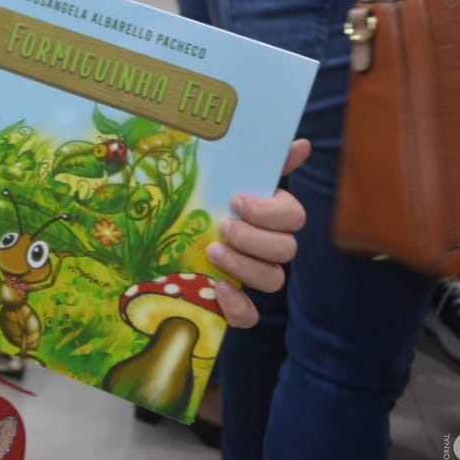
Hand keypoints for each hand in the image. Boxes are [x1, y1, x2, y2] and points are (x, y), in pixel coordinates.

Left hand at [209, 139, 311, 328]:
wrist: (158, 232)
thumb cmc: (198, 199)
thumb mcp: (222, 175)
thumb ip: (262, 160)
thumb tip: (301, 143)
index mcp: (269, 216)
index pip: (295, 217)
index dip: (270, 212)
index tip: (237, 200)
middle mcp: (267, 247)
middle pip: (287, 249)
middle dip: (254, 237)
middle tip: (223, 226)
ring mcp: (252, 276)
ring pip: (274, 279)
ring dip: (244, 266)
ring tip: (213, 251)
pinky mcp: (233, 303)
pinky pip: (250, 316)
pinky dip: (238, 307)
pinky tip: (220, 291)